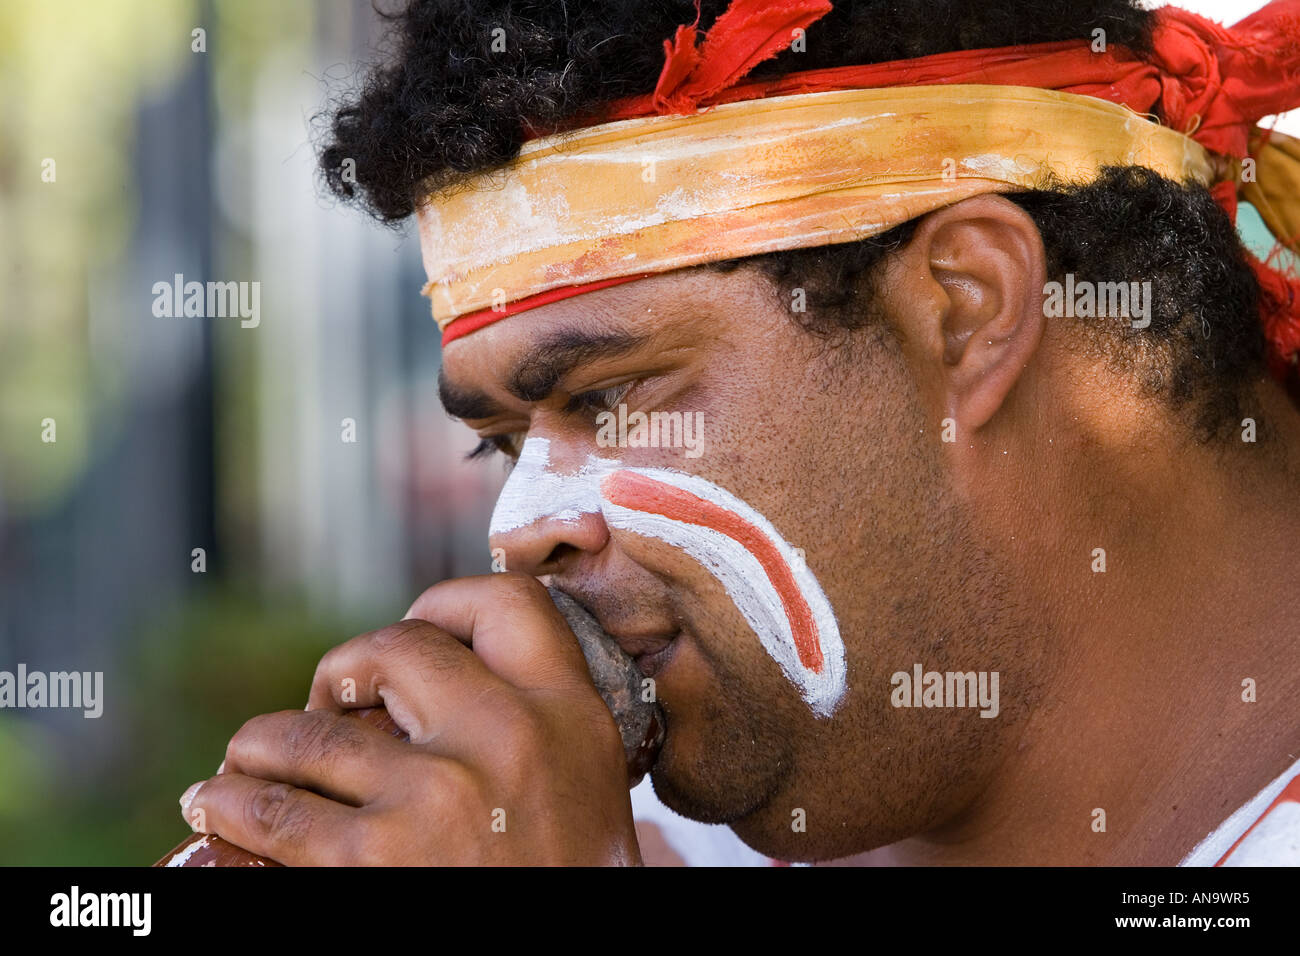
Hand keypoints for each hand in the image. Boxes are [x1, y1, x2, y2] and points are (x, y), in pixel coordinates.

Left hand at [177, 573, 642, 864]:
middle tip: (332, 705)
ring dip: (265, 744)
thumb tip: (453, 699)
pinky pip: (274, 809)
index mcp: (569, 716)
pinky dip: (230, 802)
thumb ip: (538, 733)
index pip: (508, 605)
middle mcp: (505, 736)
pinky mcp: (372, 858)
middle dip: (347, 670)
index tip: (417, 629)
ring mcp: (436, 794)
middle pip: (398, 648)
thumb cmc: (574, 885)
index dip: (447, 605)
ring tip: (248, 759)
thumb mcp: (585, 790)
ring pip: (313, 730)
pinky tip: (217, 805)